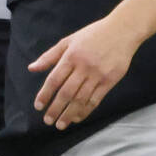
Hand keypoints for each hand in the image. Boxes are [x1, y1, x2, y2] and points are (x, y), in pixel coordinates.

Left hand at [29, 15, 141, 129]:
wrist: (123, 30)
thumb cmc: (94, 34)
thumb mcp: (69, 40)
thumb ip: (50, 56)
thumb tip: (32, 68)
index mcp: (71, 56)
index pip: (54, 80)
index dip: (45, 95)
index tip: (39, 107)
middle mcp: (84, 67)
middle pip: (66, 92)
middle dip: (56, 109)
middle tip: (48, 121)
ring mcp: (98, 74)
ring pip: (81, 99)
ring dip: (69, 114)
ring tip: (61, 124)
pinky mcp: (110, 80)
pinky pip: (96, 99)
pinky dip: (86, 110)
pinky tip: (78, 117)